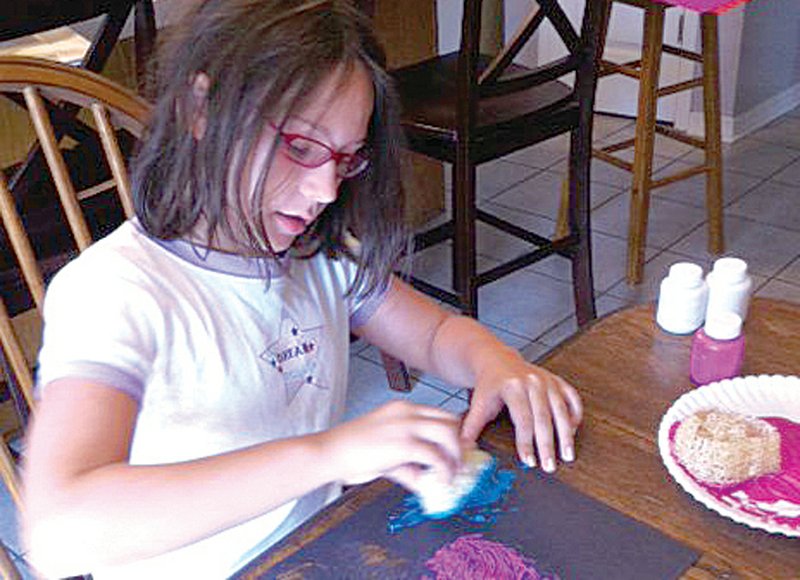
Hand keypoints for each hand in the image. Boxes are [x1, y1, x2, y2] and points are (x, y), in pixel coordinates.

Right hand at [323, 401, 463, 491]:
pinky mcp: (404, 444)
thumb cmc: (349, 451)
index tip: (456, 449)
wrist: (329, 452)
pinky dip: (443, 471)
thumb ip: (406, 464)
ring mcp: (406, 426)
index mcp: (401, 409)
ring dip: (455, 456)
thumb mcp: (383, 451)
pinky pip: (436, 456)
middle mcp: (407, 412)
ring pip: (448, 434)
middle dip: (459, 442)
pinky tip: (440, 481)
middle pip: (449, 420)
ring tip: (451, 473)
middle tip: (459, 462)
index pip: (438, 413)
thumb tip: (423, 481)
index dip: (452, 432)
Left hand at [461, 349, 581, 472]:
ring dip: (566, 434)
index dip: (526, 442)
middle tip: (549, 466)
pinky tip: (573, 431)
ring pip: (561, 410)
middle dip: (547, 445)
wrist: (496, 360)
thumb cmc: (488, 385)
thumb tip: (464, 447)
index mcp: (512, 386)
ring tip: (567, 455)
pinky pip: (571, 397)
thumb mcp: (478, 403)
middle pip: (544, 418)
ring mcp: (547, 380)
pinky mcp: (556, 380)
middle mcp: (533, 382)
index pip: (523, 419)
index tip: (529, 461)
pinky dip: (575, 414)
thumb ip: (472, 426)